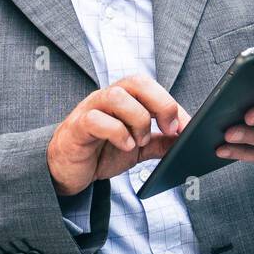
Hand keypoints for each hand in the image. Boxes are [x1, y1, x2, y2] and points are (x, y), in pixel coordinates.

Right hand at [47, 75, 189, 196]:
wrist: (67, 171)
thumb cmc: (100, 151)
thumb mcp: (138, 148)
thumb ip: (160, 142)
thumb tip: (186, 139)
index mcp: (124, 98)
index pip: (150, 86)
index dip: (171, 104)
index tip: (184, 127)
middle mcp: (107, 98)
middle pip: (136, 82)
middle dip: (160, 103)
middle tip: (169, 129)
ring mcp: (90, 110)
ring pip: (117, 96)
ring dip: (138, 119)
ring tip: (140, 141)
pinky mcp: (77, 127)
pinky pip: (96, 119)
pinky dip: (117, 132)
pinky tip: (125, 146)